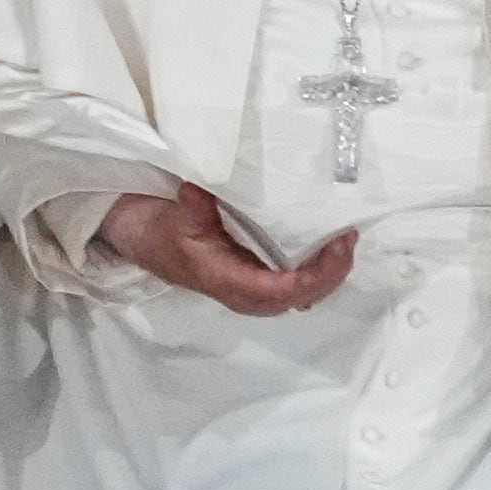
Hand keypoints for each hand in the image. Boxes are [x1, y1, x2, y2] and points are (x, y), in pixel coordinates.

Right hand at [98, 186, 355, 315]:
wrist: (141, 239)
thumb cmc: (160, 229)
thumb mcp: (174, 217)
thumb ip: (192, 208)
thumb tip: (198, 192)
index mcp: (227, 281)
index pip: (282, 290)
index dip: (316, 274)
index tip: (339, 245)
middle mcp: (246, 293)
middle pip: (302, 297)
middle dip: (332, 273)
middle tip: (350, 237)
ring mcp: (254, 288)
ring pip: (303, 293)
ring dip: (329, 272)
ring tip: (346, 239)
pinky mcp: (259, 277)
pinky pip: (297, 281)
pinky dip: (319, 267)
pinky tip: (331, 243)